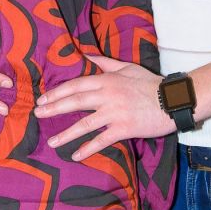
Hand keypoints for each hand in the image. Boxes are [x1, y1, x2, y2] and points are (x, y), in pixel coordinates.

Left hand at [34, 54, 174, 159]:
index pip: (76, 85)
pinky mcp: (124, 128)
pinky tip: (75, 155)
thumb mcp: (127, 68)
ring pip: (85, 124)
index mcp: (107, 80)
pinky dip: (88, 148)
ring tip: (52, 142)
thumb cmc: (150, 84)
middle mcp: (108, 95)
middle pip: (75, 102)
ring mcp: (115, 113)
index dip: (58, 92)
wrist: (172, 100)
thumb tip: (85, 54)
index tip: (43, 98)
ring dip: (66, 134)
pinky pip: (101, 140)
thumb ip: (105, 63)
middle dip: (54, 108)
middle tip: (38, 114)